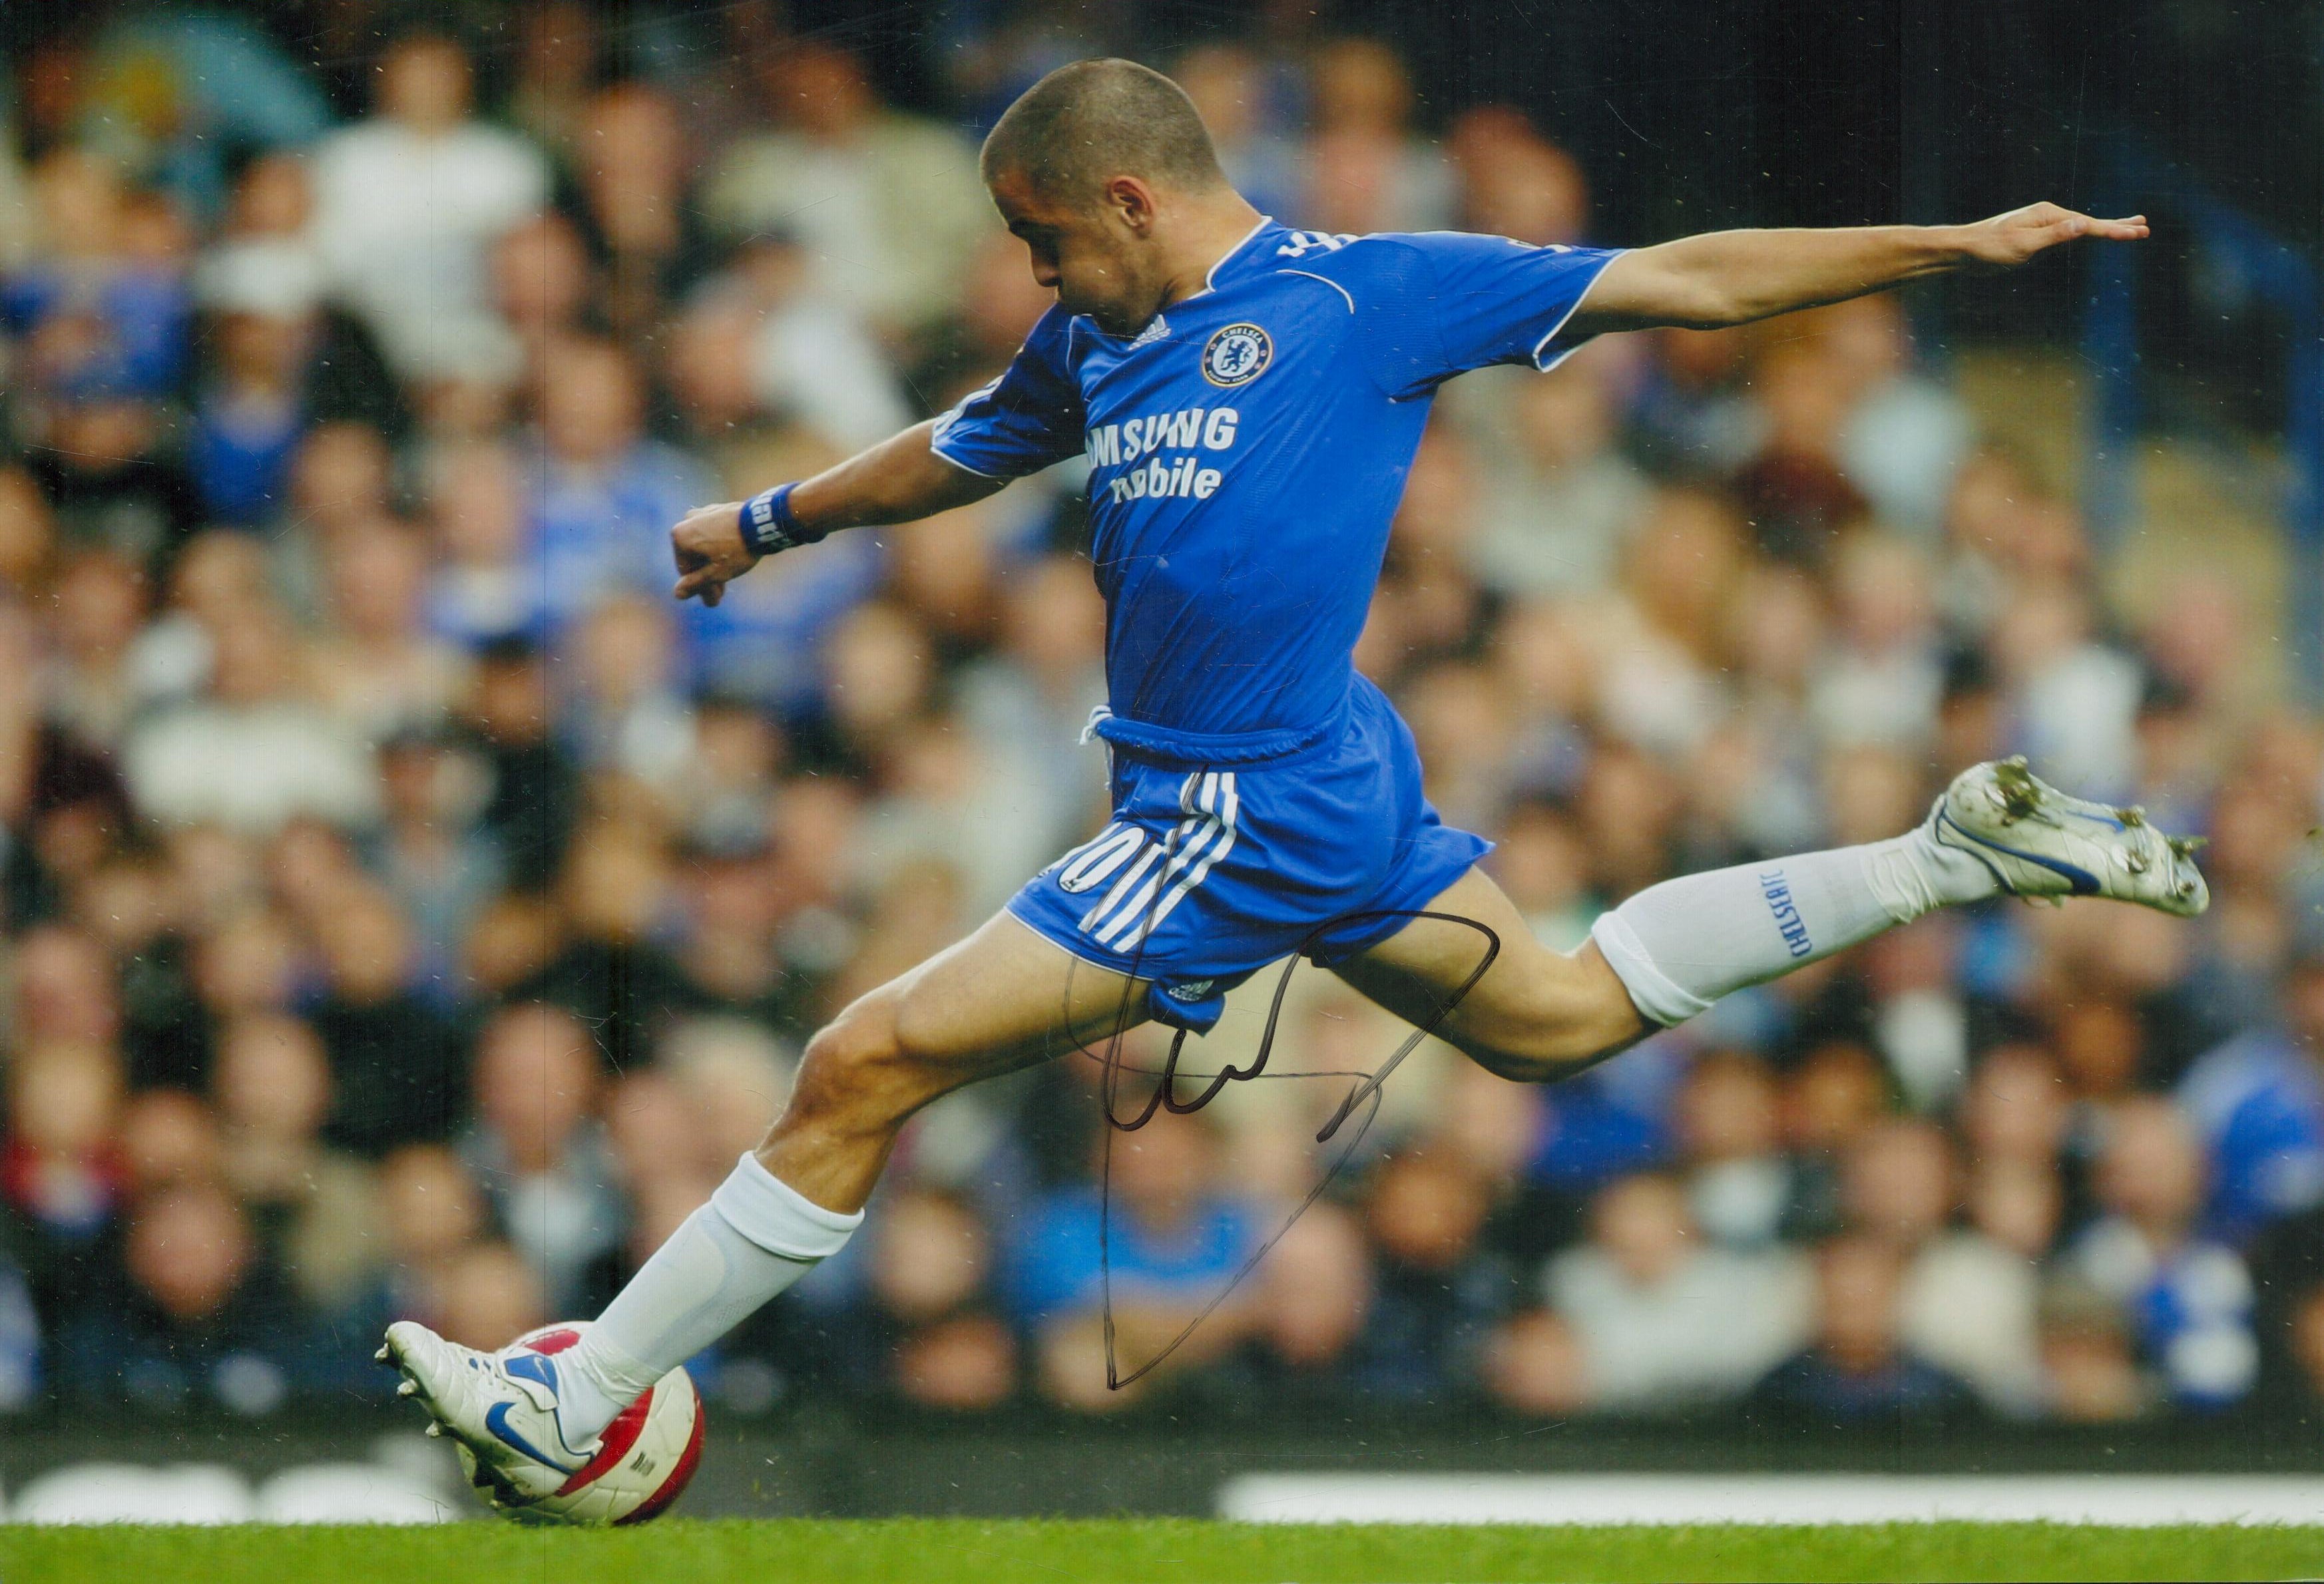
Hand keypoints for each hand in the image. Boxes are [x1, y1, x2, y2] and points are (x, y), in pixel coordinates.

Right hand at [670, 501, 756, 606]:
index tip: (713, 600)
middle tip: (719, 595)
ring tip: (727, 579)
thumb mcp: (716, 573)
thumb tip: (677, 593)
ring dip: (713, 564)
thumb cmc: (737, 549)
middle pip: (694, 557)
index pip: (685, 571)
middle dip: (707, 578)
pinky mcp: (718, 511)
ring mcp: (703, 514)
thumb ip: (696, 583)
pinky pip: (713, 534)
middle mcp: (687, 521)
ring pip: (704, 546)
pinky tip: (732, 560)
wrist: (762, 522)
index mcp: (680, 536)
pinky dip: (719, 548)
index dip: (699, 588)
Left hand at [1954, 202, 2147, 270]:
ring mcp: (2042, 226)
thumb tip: (2083, 225)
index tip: (2138, 234)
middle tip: (2145, 227)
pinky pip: (2067, 236)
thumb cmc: (1988, 249)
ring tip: (2128, 228)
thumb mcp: (2023, 245)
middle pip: (2089, 223)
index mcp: (2048, 215)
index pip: (2088, 226)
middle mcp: (2048, 216)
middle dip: (2117, 226)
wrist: (1961, 250)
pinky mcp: (2034, 237)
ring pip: (2080, 229)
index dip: (2115, 231)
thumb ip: (2054, 236)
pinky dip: (2084, 236)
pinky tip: (2090, 235)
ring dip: (2104, 229)